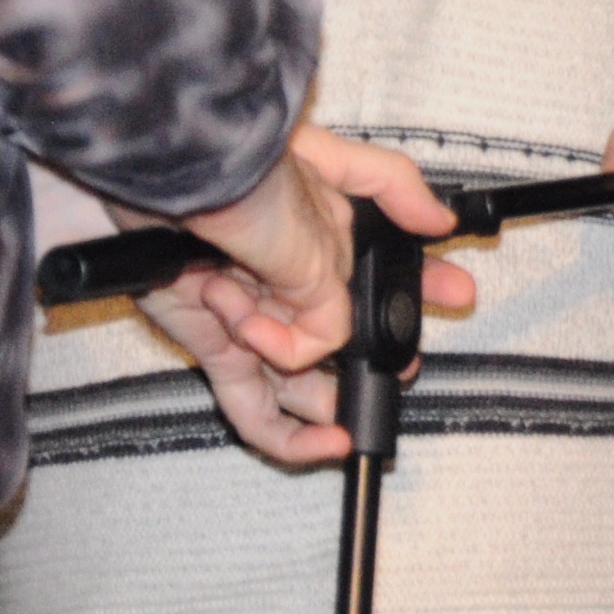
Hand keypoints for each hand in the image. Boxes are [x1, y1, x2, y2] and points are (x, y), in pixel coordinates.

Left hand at [141, 125, 476, 464]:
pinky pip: (257, 409)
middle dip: (379, 355)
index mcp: (323, 228)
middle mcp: (293, 277)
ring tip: (345, 401)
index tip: (457, 294)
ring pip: (306, 381)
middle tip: (401, 365)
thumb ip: (388, 197)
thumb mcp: (329, 170)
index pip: (386, 262)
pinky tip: (325, 444)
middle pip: (348, 334)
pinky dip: (290, 436)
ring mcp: (256, 318)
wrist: (156, 188)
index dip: (423, 282)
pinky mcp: (218, 351)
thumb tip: (439, 222)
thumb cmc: (234, 169)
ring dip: (327, 394)